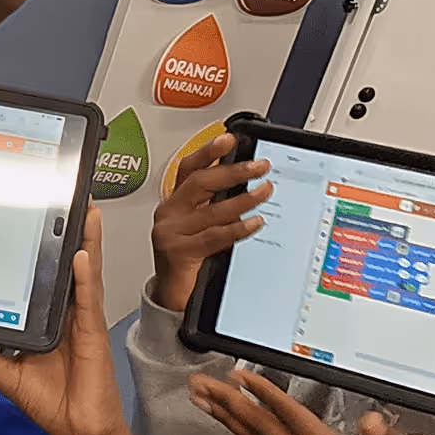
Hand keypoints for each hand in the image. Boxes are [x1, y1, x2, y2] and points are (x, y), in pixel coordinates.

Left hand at [0, 207, 126, 434]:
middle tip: (74, 203)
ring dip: (88, 243)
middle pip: (72, 267)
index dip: (51, 251)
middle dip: (75, 235)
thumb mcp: (6, 377)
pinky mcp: (92, 334)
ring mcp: (83, 321)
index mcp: (52, 320)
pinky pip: (87, 300)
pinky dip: (85, 277)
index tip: (43, 223)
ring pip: (85, 275)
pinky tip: (83, 256)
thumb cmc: (51, 402)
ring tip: (87, 215)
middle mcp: (69, 315)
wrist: (76, 429)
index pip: (49, 278)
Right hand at [150, 135, 272, 312]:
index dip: (208, 152)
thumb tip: (248, 184)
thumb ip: (215, 207)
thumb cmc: (189, 261)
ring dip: (243, 199)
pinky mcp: (179, 253)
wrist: (172, 296)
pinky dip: (237, 228)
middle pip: (200, 183)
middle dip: (232, 171)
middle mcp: (170, 214)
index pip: (189, 169)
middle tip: (258, 166)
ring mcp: (172, 233)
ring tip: (264, 192)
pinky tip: (254, 223)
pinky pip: (214, 236)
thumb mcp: (201, 227)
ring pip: (211, 209)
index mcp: (174, 203)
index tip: (229, 139)